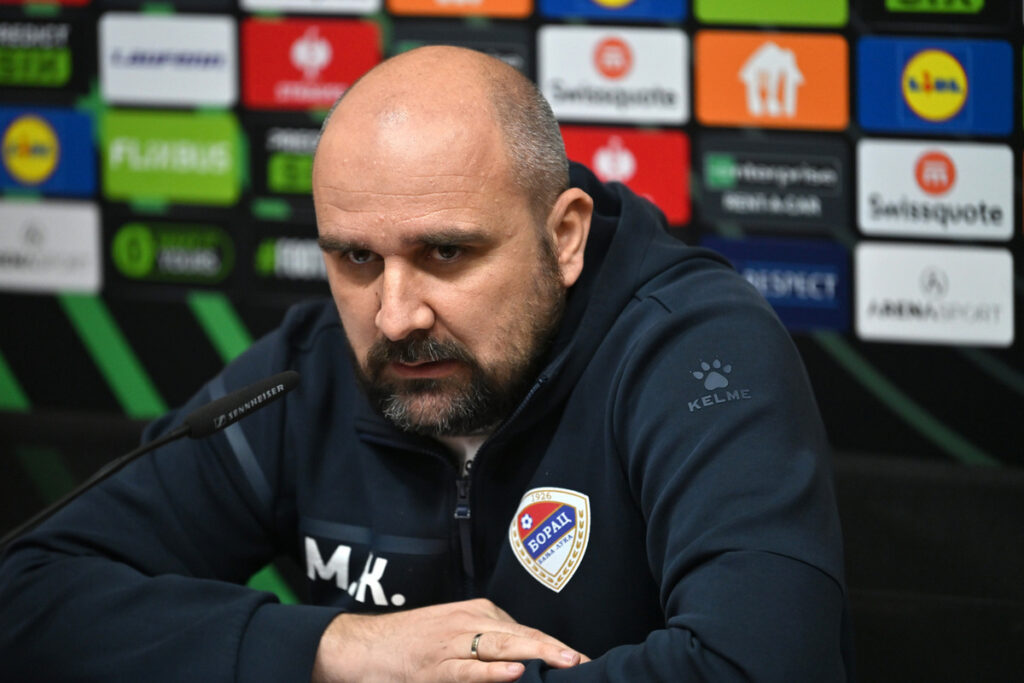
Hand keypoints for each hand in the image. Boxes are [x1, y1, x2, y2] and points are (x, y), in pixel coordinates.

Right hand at [311, 598, 587, 681]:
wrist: (362, 646)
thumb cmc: (410, 643)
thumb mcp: (454, 635)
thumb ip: (487, 644)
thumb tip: (523, 663)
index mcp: (478, 613)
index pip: (526, 630)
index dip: (555, 646)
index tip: (583, 660)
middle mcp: (469, 622)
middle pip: (522, 635)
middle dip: (556, 649)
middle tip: (585, 662)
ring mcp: (452, 645)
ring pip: (502, 648)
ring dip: (537, 655)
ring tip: (566, 662)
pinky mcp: (435, 668)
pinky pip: (469, 670)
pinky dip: (493, 672)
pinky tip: (515, 674)